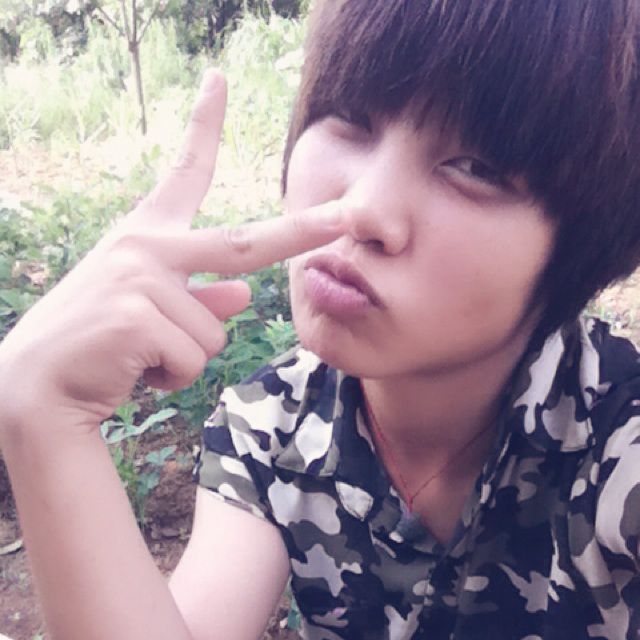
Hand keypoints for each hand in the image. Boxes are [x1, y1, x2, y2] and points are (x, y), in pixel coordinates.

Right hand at [0, 70, 342, 433]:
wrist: (37, 385)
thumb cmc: (100, 342)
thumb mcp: (150, 309)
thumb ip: (200, 296)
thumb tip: (243, 291)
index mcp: (148, 235)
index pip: (185, 173)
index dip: (204, 127)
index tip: (219, 84)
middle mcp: (146, 245)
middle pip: (246, 242)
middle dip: (305, 230)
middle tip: (352, 214)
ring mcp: (142, 277)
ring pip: (215, 332)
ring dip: (186, 357)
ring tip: (139, 357)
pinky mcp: (138, 315)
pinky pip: (193, 359)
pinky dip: (172, 378)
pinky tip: (133, 371)